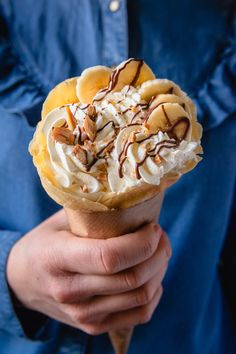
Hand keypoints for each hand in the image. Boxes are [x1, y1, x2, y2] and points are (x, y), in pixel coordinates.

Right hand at [7, 209, 170, 334]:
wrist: (22, 280)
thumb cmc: (45, 242)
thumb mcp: (60, 221)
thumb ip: (92, 214)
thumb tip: (134, 201)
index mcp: (57, 258)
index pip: (109, 257)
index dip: (140, 243)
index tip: (153, 227)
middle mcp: (69, 292)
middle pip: (131, 278)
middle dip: (157, 253)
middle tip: (160, 235)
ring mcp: (82, 314)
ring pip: (140, 297)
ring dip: (159, 270)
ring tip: (158, 251)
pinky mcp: (93, 326)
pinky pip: (139, 314)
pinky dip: (154, 293)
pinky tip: (151, 275)